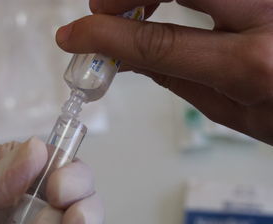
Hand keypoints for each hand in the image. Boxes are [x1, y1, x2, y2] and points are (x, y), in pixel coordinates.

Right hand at [56, 0, 272, 144]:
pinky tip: (163, 1)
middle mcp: (262, 14)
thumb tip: (125, 57)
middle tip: (102, 10)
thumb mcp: (226, 109)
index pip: (159, 43)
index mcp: (248, 65)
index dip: (106, 37)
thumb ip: (174, 78)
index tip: (74, 36)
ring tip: (131, 7)